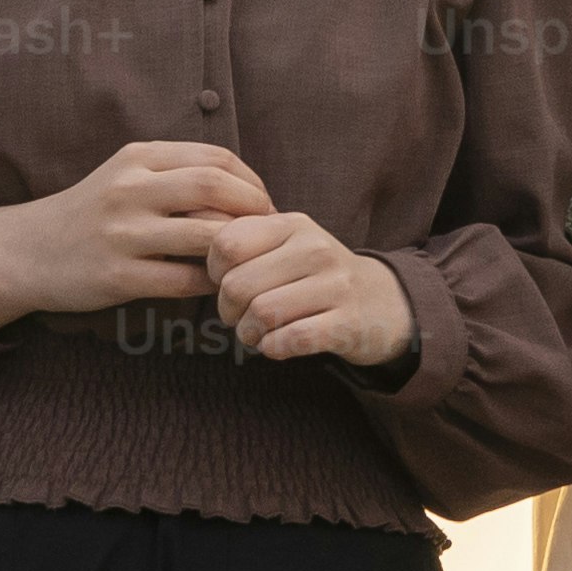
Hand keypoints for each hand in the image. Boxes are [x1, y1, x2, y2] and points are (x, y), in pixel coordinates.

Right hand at [0, 141, 271, 326]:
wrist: (27, 251)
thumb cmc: (92, 213)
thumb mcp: (126, 174)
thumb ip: (176, 173)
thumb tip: (246, 187)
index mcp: (138, 157)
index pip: (216, 158)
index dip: (251, 181)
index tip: (264, 203)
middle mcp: (130, 189)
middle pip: (216, 187)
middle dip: (255, 210)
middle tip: (268, 232)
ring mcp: (122, 233)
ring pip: (205, 235)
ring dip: (238, 250)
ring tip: (248, 261)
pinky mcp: (117, 277)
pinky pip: (184, 281)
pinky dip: (211, 283)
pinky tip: (217, 285)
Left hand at [205, 206, 422, 369]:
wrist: (383, 302)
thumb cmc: (316, 275)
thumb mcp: (286, 244)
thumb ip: (244, 237)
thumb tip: (188, 222)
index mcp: (293, 224)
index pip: (227, 243)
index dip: (213, 271)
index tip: (226, 282)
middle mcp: (315, 248)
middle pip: (238, 284)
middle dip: (228, 310)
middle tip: (238, 317)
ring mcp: (335, 285)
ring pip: (262, 313)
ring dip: (249, 333)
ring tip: (256, 332)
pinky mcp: (347, 322)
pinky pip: (290, 339)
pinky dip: (273, 348)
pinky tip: (277, 344)